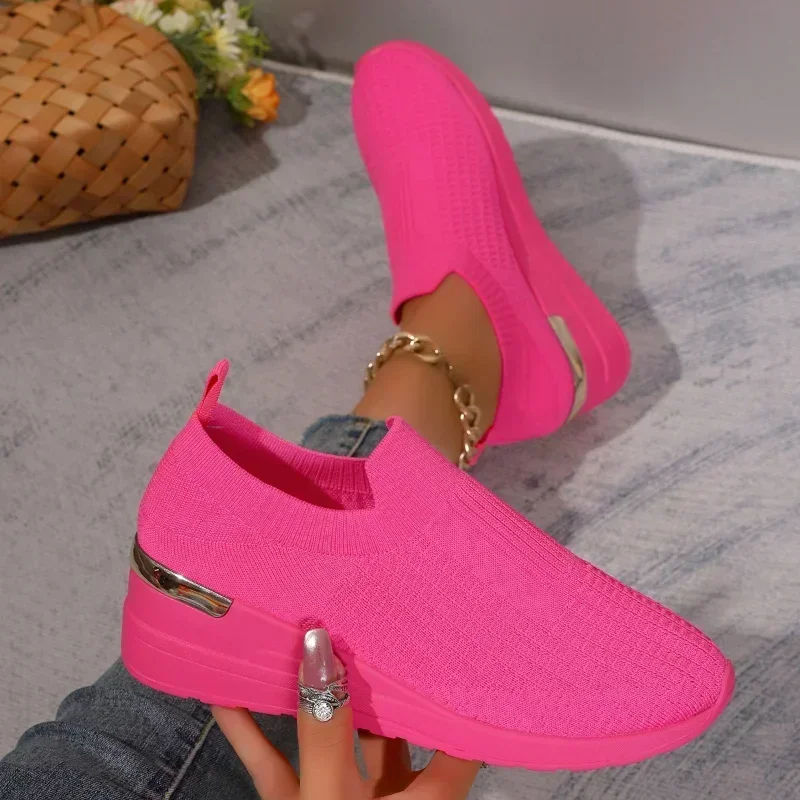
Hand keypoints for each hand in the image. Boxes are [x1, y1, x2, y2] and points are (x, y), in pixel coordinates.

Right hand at [213, 628, 478, 798]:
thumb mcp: (333, 798)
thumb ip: (326, 732)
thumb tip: (319, 648)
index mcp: (427, 797)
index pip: (455, 728)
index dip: (451, 685)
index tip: (438, 635)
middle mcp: (390, 795)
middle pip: (382, 721)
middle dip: (361, 676)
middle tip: (352, 619)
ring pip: (323, 740)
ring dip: (299, 699)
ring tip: (286, 643)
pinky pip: (274, 766)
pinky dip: (251, 734)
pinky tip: (223, 697)